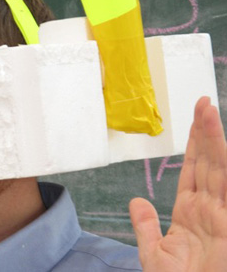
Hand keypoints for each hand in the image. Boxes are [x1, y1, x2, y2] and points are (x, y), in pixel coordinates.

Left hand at [130, 96, 226, 270]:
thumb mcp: (154, 254)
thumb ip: (145, 226)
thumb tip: (136, 200)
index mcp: (191, 213)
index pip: (195, 170)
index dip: (195, 144)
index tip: (193, 119)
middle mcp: (210, 209)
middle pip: (209, 163)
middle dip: (206, 132)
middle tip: (202, 101)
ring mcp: (222, 215)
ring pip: (220, 169)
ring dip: (214, 140)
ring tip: (207, 110)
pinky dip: (226, 165)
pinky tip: (221, 146)